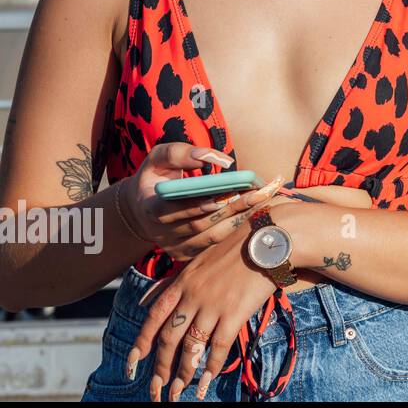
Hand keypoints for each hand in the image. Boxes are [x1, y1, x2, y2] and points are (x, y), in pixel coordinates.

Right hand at [119, 143, 283, 261]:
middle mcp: (162, 232)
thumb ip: (181, 153)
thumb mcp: (159, 158)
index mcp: (150, 208)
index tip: (223, 196)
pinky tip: (257, 211)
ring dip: (242, 217)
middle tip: (262, 192)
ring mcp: (175, 246)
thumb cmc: (156, 177)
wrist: (141, 209)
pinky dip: (238, 227)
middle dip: (234, 207)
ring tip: (265, 199)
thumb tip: (216, 157)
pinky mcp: (188, 254)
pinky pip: (217, 244)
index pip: (172, 211)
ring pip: (213, 237)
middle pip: (201, 224)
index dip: (197, 206)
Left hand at [130, 221, 277, 401]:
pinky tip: (207, 381)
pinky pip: (219, 346)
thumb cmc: (236, 247)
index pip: (154, 316)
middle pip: (170, 338)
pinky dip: (211, 366)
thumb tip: (146, 300)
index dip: (142, 342)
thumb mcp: (199, 260)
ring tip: (178, 392)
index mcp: (183, 281)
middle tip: (156, 389)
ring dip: (183, 373)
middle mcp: (193, 295)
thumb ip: (173, 282)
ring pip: (191, 347)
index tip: (134, 363)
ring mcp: (213, 305)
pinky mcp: (235, 313)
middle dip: (161, 367)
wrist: (268, 239)